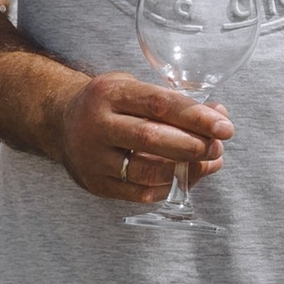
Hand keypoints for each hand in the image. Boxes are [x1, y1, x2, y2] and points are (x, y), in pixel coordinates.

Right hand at [53, 67, 233, 206]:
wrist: (59, 122)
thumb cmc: (109, 104)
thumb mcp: (134, 89)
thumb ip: (174, 102)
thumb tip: (219, 115)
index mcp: (110, 93)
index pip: (159, 104)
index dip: (196, 117)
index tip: (224, 126)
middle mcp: (97, 124)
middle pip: (151, 138)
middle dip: (193, 145)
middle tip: (217, 147)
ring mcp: (93, 157)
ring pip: (146, 171)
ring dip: (184, 170)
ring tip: (207, 163)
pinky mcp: (94, 183)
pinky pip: (137, 193)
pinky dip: (165, 188)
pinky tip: (181, 178)